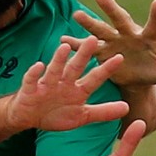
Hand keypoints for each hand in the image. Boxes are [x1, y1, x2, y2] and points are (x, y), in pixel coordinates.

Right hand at [5, 37, 127, 130]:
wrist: (29, 117)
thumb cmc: (56, 113)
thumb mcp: (82, 116)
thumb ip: (103, 112)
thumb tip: (127, 108)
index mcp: (78, 89)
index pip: (95, 78)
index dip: (106, 69)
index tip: (120, 58)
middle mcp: (64, 83)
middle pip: (75, 67)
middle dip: (83, 55)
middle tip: (93, 39)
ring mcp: (47, 84)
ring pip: (54, 70)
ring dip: (59, 59)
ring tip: (64, 47)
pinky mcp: (30, 88)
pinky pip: (32, 79)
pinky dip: (34, 73)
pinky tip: (39, 65)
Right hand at [63, 0, 155, 85]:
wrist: (140, 76)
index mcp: (149, 36)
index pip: (155, 24)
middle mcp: (129, 34)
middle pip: (120, 19)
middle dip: (111, 8)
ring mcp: (114, 41)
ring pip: (100, 30)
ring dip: (89, 24)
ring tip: (77, 15)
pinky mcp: (102, 52)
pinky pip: (88, 48)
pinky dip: (76, 45)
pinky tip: (63, 40)